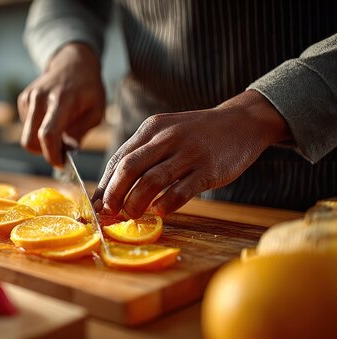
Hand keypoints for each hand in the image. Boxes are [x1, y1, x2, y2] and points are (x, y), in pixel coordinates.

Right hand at [17, 43, 105, 165]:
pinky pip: (26, 126)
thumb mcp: (95, 111)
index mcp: (62, 100)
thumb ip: (80, 132)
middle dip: (43, 152)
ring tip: (59, 132)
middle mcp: (40, 97)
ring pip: (26, 136)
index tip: (60, 164)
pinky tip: (50, 119)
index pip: (48, 134)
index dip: (51, 155)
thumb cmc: (88, 89)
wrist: (73, 62)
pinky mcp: (23, 99)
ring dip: (41, 141)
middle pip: (30, 140)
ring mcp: (29, 97)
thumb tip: (67, 152)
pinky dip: (37, 130)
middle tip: (60, 151)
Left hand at [91, 90, 292, 217]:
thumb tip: (114, 189)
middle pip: (129, 168)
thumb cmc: (197, 135)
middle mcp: (166, 138)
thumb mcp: (166, 133)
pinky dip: (166, 204)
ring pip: (151, 180)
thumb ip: (143, 155)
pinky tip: (158, 212)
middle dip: (113, 194)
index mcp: (151, 129)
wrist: (243, 122)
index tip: (95, 205)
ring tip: (130, 216)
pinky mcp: (208, 168)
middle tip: (108, 214)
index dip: (105, 185)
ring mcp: (188, 152)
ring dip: (135, 202)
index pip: (119, 159)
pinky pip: (181, 190)